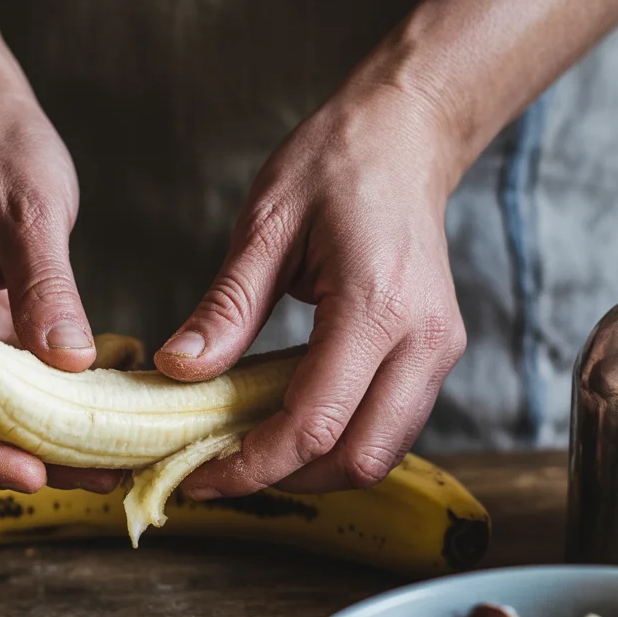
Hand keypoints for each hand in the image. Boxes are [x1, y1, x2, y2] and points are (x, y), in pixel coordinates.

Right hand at [0, 90, 119, 494]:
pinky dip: (44, 416)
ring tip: (107, 467)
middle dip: (16, 461)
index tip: (33, 474)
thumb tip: (68, 363)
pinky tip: (97, 427)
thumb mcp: (31, 211)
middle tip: (96, 479)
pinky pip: (0, 394)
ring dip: (37, 446)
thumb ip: (46, 287)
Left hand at [154, 80, 466, 496]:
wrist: (406, 135)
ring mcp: (439, 351)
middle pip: (359, 459)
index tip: (198, 477)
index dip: (252, 465)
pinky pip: (391, 426)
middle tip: (221, 469)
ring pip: (381, 453)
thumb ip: (226, 307)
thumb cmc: (334, 163)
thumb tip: (178, 370)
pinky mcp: (437, 354)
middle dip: (287, 480)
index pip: (313, 424)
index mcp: (376, 306)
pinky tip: (291, 422)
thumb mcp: (265, 225)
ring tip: (251, 450)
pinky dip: (341, 441)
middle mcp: (423, 341)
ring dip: (317, 468)